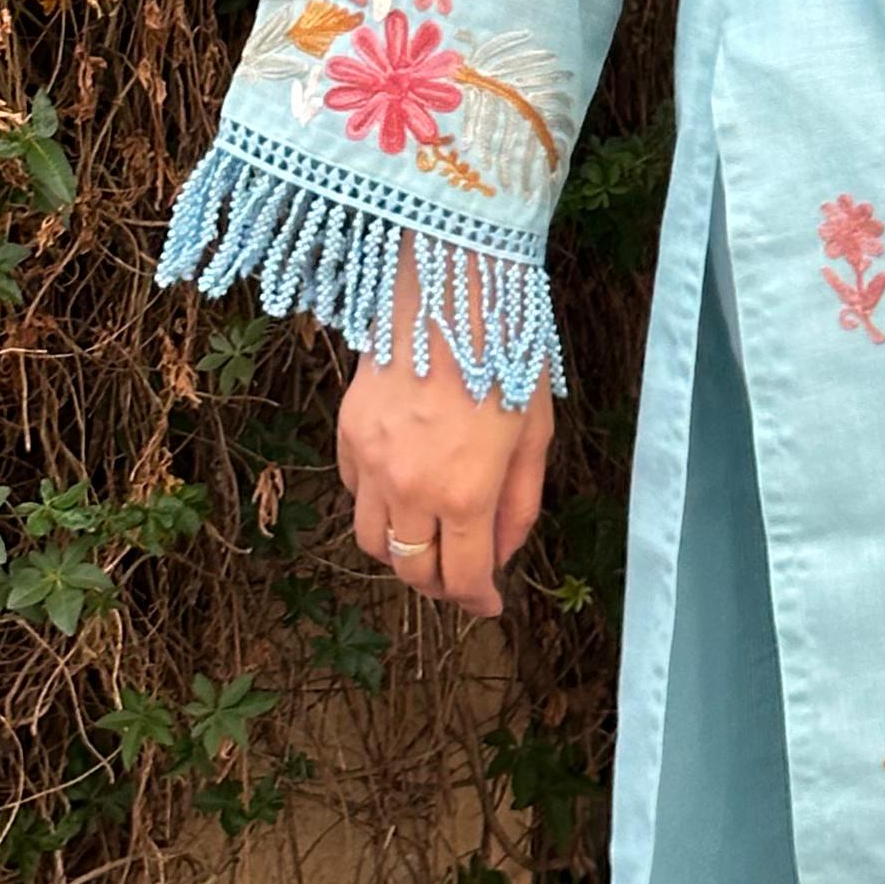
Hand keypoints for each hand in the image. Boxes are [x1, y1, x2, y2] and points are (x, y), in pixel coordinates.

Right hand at [337, 255, 553, 620]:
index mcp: (464, 490)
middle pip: (410, 569)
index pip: (461, 576)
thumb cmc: (510, 348)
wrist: (453, 279)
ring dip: (400, 551)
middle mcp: (409, 486)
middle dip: (438, 583)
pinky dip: (376, 504)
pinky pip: (353, 491)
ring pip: (371, 540)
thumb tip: (503, 553)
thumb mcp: (536, 429)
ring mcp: (371, 460)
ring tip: (429, 536)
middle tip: (462, 574)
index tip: (490, 605)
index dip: (477, 600)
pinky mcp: (347, 430)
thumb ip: (520, 501)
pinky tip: (403, 486)